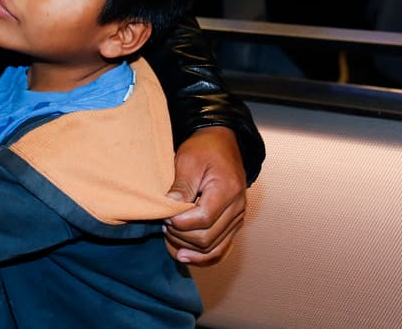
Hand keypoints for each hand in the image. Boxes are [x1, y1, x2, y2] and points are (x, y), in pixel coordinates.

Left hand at [163, 126, 246, 265]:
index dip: (181, 222)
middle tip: (163, 222)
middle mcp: (237, 208)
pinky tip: (183, 255)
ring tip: (169, 235)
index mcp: (228, 189)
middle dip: (180, 235)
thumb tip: (170, 210)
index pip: (204, 219)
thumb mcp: (188, 161)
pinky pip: (220, 250)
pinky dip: (201, 257)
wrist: (222, 145)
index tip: (165, 216)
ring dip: (187, 247)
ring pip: (212, 248)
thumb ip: (181, 187)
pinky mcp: (232, 225)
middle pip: (207, 238)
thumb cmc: (204, 149)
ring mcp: (237, 219)